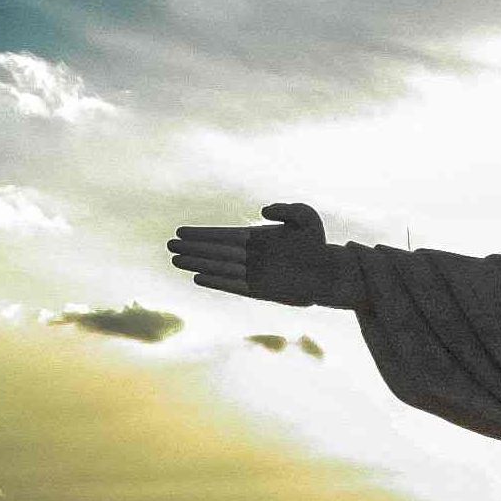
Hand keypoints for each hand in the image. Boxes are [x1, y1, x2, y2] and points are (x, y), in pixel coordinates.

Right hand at [167, 202, 341, 306]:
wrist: (332, 272)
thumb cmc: (319, 244)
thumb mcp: (307, 218)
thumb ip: (287, 209)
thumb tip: (263, 211)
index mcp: (257, 238)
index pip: (223, 235)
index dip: (202, 234)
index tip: (181, 231)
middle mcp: (252, 256)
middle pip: (216, 252)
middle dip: (193, 249)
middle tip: (169, 246)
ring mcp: (255, 273)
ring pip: (221, 268)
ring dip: (198, 265)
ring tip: (176, 260)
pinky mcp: (262, 290)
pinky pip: (234, 286)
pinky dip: (218, 282)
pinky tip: (198, 278)